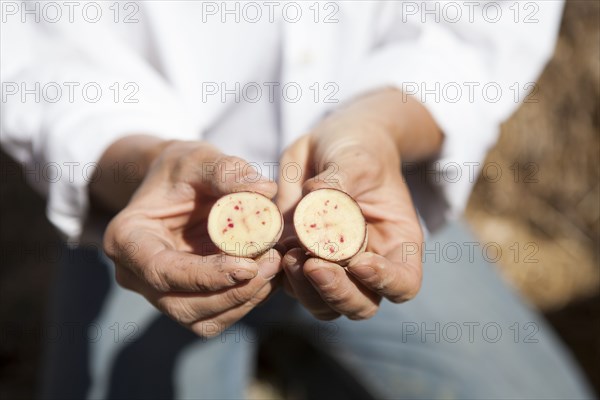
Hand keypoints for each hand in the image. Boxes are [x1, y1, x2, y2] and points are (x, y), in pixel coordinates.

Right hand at [103, 139, 281, 336]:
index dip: (207, 275)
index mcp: (127, 239)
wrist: (179, 186)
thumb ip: (226, 171)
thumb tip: (265, 191)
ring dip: (244, 299)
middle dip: (233, 291)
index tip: (248, 266)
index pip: (162, 271)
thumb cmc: (183, 170)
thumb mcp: (199, 158)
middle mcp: (137, 275)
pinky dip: (246, 301)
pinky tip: (268, 274)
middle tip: (272, 262)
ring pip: (203, 320)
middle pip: (183, 305)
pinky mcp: (186, 300)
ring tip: (274, 265)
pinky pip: (216, 317)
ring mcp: (160, 293)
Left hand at [276, 90, 439, 319]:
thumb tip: (316, 201)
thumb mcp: (355, 158)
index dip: (384, 282)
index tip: (359, 261)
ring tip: (289, 254)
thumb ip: (340, 181)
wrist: (332, 146)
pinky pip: (291, 285)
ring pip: (323, 305)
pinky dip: (281, 276)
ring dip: (305, 289)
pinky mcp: (301, 262)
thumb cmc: (357, 150)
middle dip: (337, 291)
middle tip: (313, 264)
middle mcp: (368, 264)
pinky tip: (273, 248)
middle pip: (361, 305)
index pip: (403, 283)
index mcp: (397, 243)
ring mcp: (334, 268)